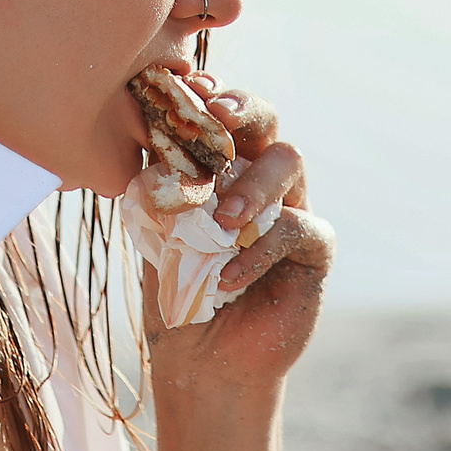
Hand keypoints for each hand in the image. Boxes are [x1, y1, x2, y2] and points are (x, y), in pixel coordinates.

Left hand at [139, 78, 333, 398]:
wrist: (200, 362)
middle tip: (217, 119)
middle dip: (244, 109)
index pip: (224, 116)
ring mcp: (292, 209)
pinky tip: (227, 276)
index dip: (211, 96)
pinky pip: (299, 230)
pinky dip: (260, 250)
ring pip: (290, 161)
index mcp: (224, 167)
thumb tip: (136, 129)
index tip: (189, 89)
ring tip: (223, 217)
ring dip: (255, 181)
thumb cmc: (175, 293)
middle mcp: (262, 179)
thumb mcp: (153, 233)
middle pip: (267, 121)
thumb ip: (153, 185)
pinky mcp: (314, 251)